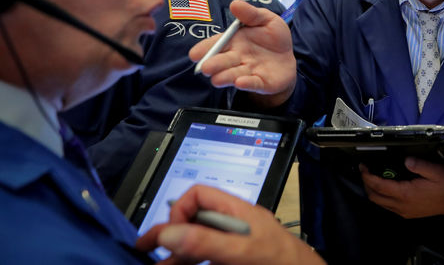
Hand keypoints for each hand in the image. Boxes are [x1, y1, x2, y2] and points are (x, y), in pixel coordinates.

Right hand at [136, 185, 323, 264]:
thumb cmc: (287, 261)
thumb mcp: (243, 250)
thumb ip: (207, 241)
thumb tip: (170, 232)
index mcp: (237, 212)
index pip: (199, 196)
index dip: (179, 211)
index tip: (166, 235)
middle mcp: (233, 226)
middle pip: (193, 223)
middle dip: (169, 236)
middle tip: (144, 251)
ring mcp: (234, 247)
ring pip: (198, 246)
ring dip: (176, 256)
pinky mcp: (236, 262)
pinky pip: (208, 259)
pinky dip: (191, 263)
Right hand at [190, 0, 295, 104]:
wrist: (289, 56)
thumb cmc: (273, 37)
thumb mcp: (266, 19)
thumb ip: (251, 13)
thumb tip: (235, 3)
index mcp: (235, 41)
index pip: (216, 44)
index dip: (204, 49)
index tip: (194, 54)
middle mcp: (238, 58)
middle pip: (222, 61)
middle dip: (213, 64)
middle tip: (205, 67)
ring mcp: (249, 72)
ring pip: (233, 75)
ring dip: (225, 76)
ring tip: (216, 79)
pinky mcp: (262, 83)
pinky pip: (253, 83)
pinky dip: (247, 84)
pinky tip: (240, 82)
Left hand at [360, 157, 443, 218]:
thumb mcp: (435, 170)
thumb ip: (419, 165)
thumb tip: (406, 160)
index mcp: (406, 194)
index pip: (379, 186)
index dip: (368, 176)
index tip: (363, 167)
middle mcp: (402, 205)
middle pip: (375, 197)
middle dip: (366, 183)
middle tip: (365, 171)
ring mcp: (405, 211)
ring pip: (380, 203)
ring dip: (373, 191)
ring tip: (373, 177)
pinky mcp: (408, 213)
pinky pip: (388, 207)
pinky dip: (382, 197)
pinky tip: (386, 187)